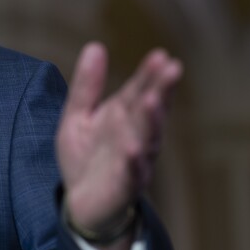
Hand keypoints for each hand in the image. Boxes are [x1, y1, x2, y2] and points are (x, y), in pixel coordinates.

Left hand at [56, 42, 181, 238]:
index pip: (140, 91)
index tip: (161, 55)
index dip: (150, 75)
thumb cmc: (85, 157)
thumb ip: (87, 85)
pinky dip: (134, 162)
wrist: (81, 204)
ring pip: (145, 140)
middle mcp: (135, 136)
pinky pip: (131, 174)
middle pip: (149, 111)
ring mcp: (132, 162)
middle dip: (160, 91)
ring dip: (150, 121)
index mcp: (124, 117)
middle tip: (172, 69)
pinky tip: (134, 149)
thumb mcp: (78, 115)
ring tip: (153, 100)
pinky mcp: (123, 187)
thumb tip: (95, 46)